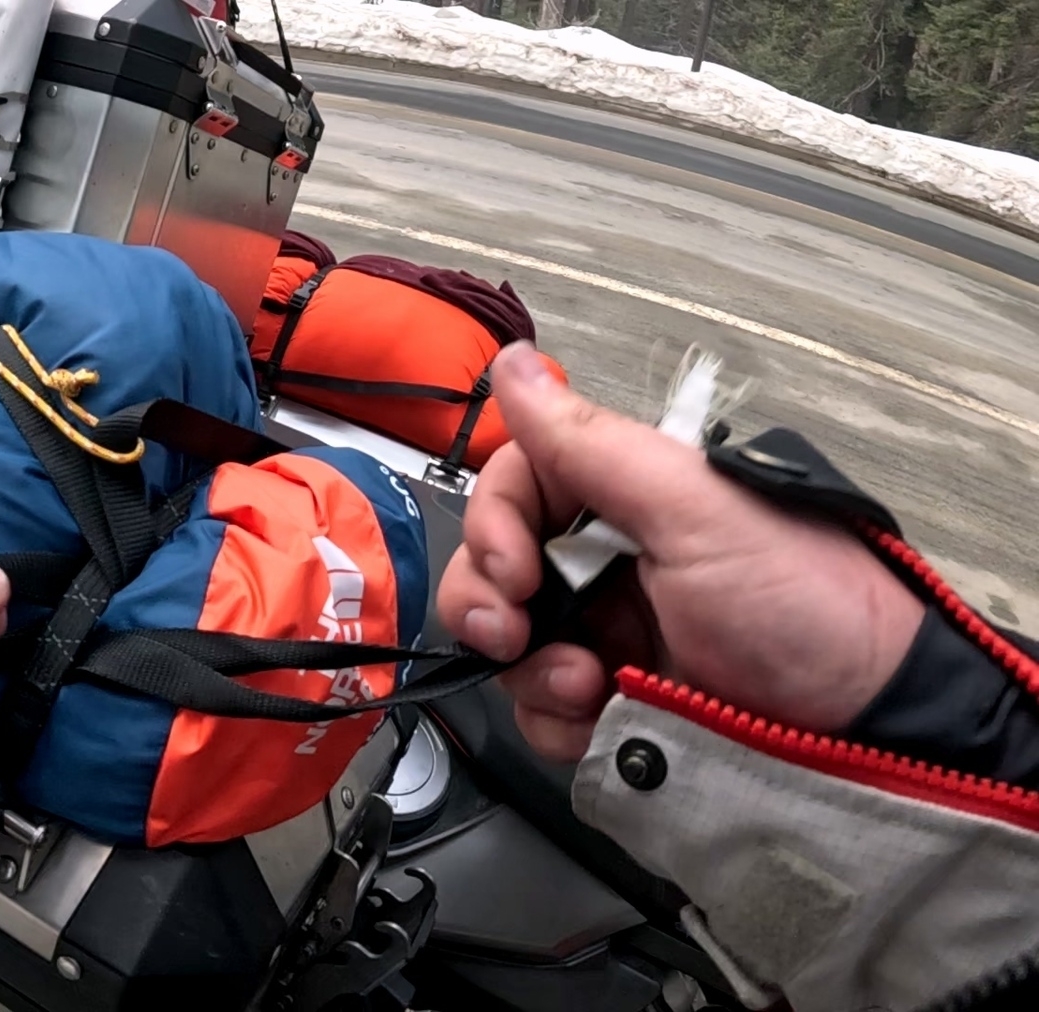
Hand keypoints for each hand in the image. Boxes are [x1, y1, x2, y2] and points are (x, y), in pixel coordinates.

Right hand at [437, 342, 923, 761]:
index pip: (514, 488)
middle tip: (515, 635)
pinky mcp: (609, 701)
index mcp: (624, 498)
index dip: (495, 525)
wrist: (865, 725)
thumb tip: (514, 364)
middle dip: (488, 604)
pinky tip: (595, 717)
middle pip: (491, 567)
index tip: (514, 570)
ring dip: (528, 669)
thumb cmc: (802, 602)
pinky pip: (536, 708)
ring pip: (505, 643)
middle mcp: (605, 561)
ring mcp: (604, 634)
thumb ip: (591, 443)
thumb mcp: (693, 511)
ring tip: (586, 686)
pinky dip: (551, 719)